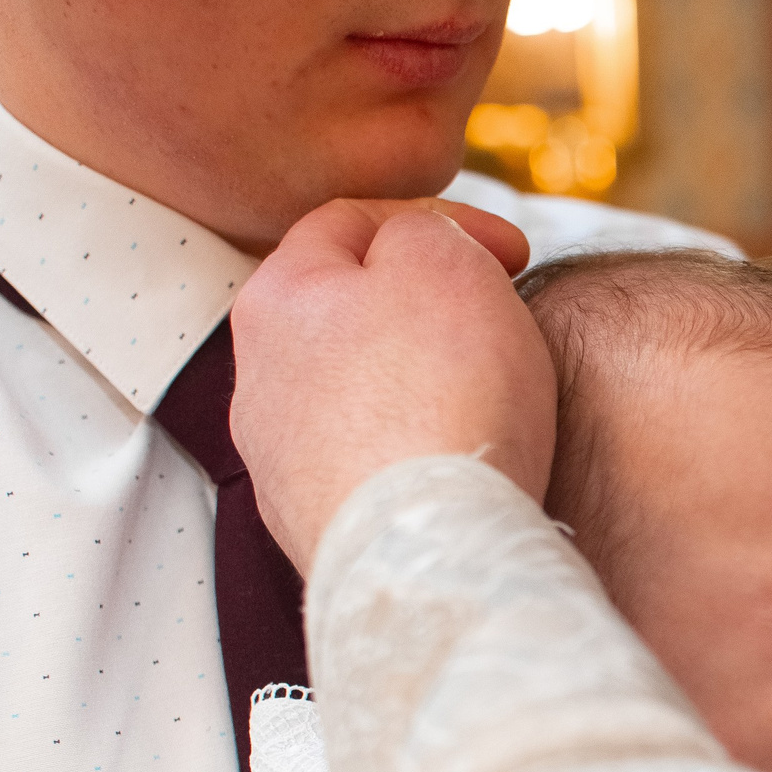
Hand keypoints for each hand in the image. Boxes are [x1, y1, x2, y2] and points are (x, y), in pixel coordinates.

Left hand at [229, 195, 555, 573]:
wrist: (431, 549)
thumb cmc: (442, 395)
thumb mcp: (443, 261)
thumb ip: (420, 231)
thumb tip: (410, 254)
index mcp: (275, 299)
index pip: (348, 223)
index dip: (442, 222)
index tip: (514, 253)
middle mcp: (258, 382)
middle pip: (348, 314)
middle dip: (425, 306)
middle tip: (497, 319)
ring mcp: (280, 465)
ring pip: (356, 393)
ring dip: (416, 382)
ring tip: (486, 398)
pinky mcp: (313, 528)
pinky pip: (368, 465)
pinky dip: (411, 451)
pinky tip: (456, 462)